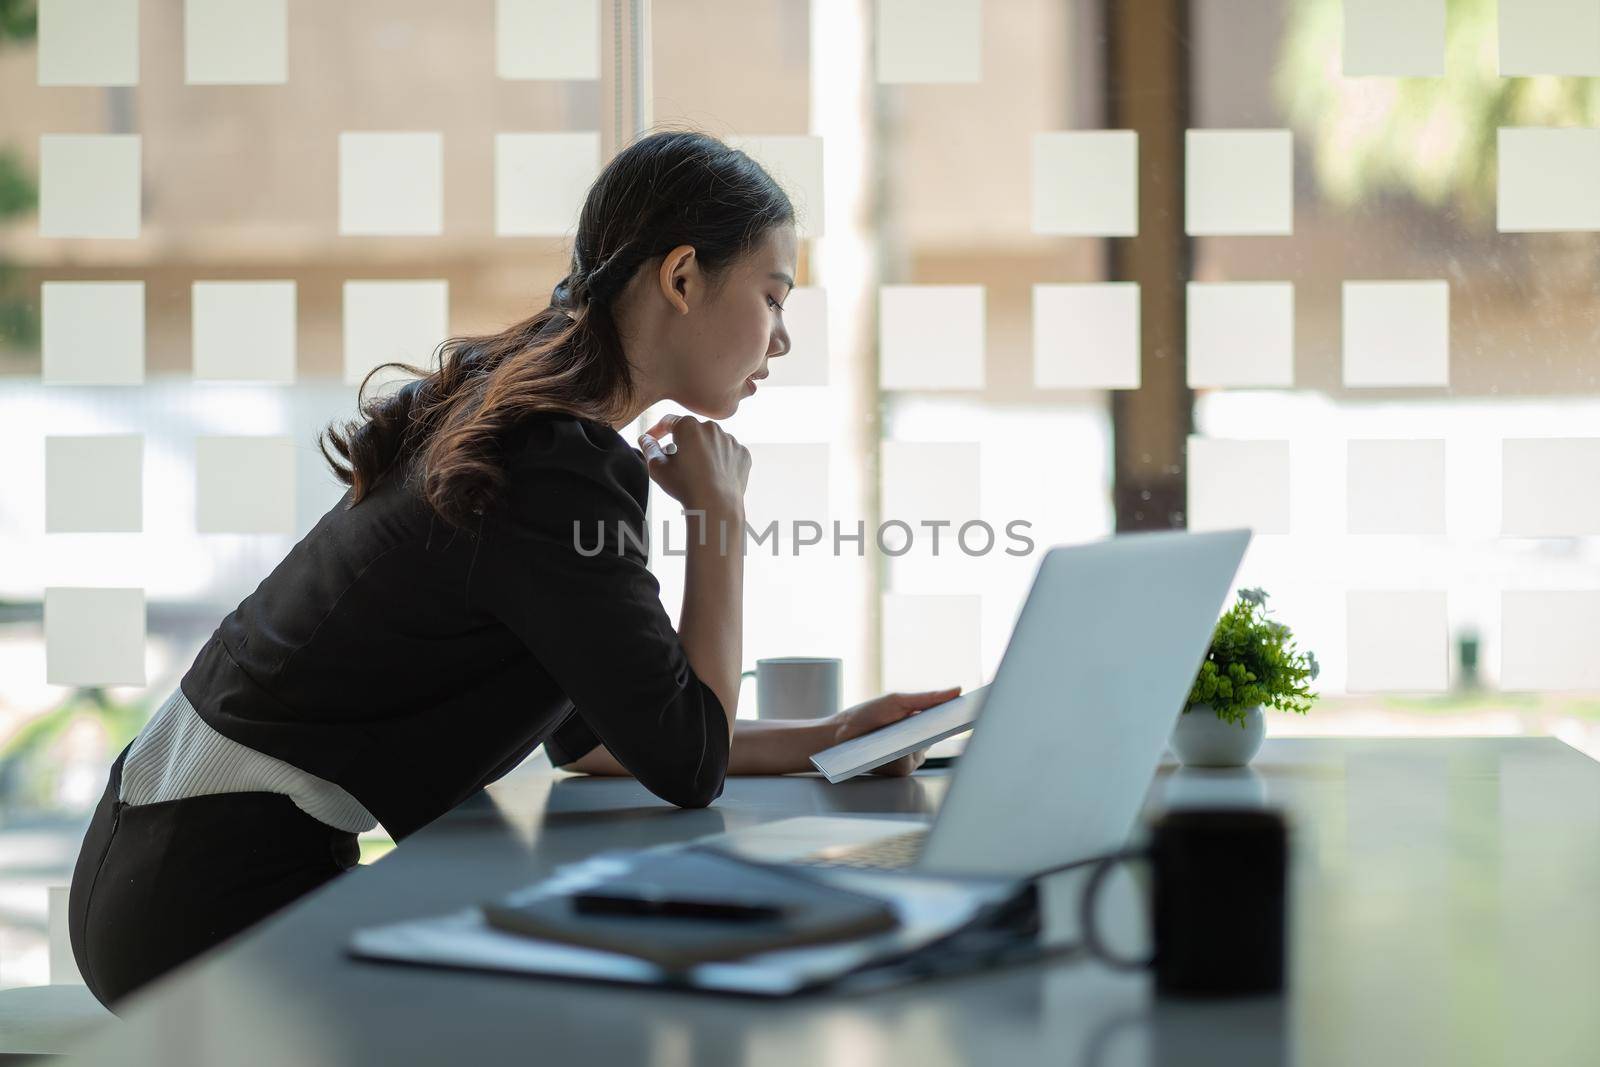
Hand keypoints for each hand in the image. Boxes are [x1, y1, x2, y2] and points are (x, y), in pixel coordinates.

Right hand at [638, 413, 750, 515]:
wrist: (716, 506)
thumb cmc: (684, 486)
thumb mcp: (657, 467)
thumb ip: (649, 448)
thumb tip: (645, 438)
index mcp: (689, 426)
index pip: (669, 422)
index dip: (657, 430)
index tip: (652, 439)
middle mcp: (712, 427)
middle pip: (692, 431)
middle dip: (682, 442)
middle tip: (675, 460)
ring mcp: (730, 440)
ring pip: (712, 442)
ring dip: (703, 451)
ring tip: (696, 471)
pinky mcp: (743, 454)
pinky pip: (728, 454)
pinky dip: (721, 461)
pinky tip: (714, 476)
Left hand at [825, 686, 961, 776]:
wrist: (839, 734)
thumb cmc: (866, 715)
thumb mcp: (897, 701)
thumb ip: (928, 698)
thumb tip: (957, 690)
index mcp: (919, 722)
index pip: (944, 720)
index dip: (958, 716)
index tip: (971, 710)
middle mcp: (918, 742)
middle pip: (938, 736)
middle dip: (941, 728)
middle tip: (947, 719)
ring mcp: (910, 757)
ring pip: (925, 751)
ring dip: (916, 741)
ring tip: (905, 732)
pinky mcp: (899, 769)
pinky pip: (911, 762)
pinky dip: (904, 753)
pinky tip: (895, 746)